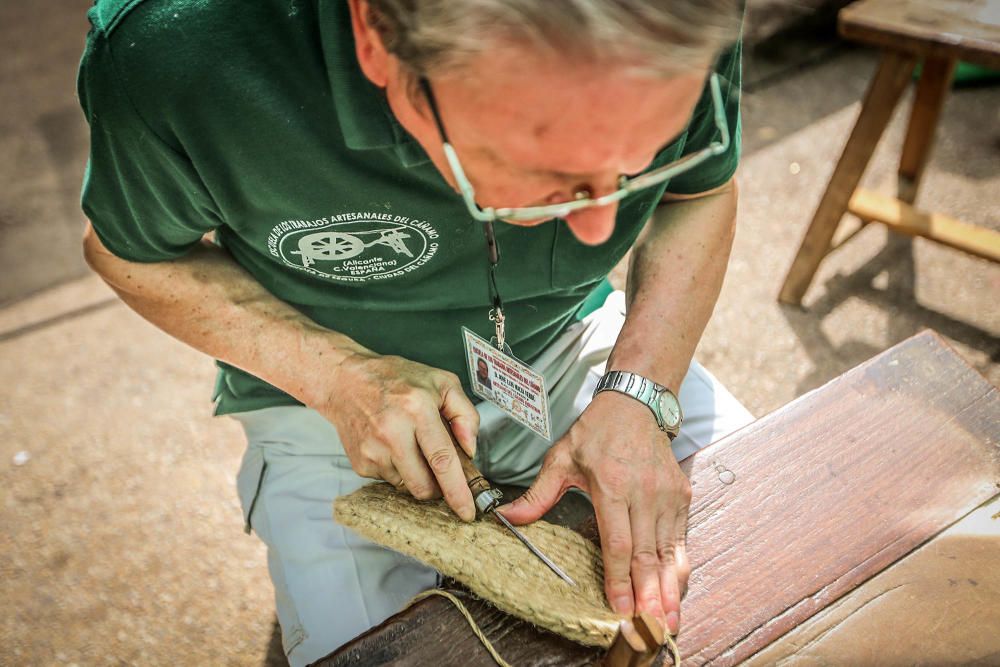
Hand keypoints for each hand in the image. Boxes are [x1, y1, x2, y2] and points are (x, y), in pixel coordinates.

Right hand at [319, 351, 479, 520]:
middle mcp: (393, 431)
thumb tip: (470, 449)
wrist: (346, 381)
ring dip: (417, 475)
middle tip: (440, 467)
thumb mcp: (441, 382)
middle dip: (439, 488)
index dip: (457, 491)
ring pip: (408, 486)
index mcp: (417, 409)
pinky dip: (399, 470)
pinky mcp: (361, 463)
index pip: (442, 459)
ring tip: (411, 444)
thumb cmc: (396, 379)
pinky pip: (390, 481)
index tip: (467, 511)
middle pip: (424, 485)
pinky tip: (393, 446)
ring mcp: (373, 450)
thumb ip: (465, 413)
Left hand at [498, 392, 690, 634]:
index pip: (617, 542)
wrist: (635, 403)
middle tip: (650, 628)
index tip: (620, 608)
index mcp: (610, 484)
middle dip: (649, 596)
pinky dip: (679, 568)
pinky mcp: (681, 495)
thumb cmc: (596, 431)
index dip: (619, 579)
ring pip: (668, 552)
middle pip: (646, 554)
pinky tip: (676, 593)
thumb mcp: (560, 458)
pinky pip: (680, 539)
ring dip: (669, 590)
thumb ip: (537, 493)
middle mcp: (643, 492)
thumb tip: (508, 517)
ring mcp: (666, 495)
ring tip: (668, 621)